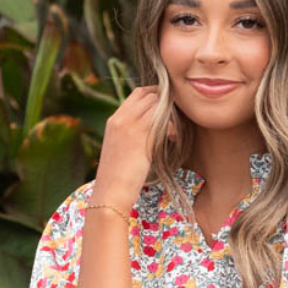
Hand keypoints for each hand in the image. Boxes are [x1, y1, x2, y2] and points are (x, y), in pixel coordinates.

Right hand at [93, 84, 179, 207]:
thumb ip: (132, 137)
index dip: (156, 96)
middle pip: (149, 94)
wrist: (110, 193)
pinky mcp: (140, 137)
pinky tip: (174, 139)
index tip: (168, 109)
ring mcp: (129, 126)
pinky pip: (162, 120)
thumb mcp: (121, 151)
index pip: (138, 94)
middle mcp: (120, 118)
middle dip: (167, 102)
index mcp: (114, 120)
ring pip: (156, 104)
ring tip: (175, 131)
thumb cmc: (117, 180)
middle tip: (178, 117)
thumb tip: (152, 134)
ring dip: (171, 114)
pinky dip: (172, 126)